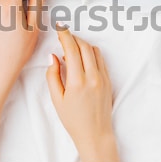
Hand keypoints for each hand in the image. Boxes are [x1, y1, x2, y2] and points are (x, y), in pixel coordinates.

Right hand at [46, 25, 119, 161]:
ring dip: (82, 44)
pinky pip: (100, 59)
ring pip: (94, 50)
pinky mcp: (108, 80)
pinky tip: (82, 58)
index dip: (65, 35)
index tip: (59, 27)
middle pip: (84, 46)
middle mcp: (92, 77)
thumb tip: (53, 57)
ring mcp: (102, 78)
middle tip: (63, 36)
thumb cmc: (74, 120)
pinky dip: (90, 53)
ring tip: (71, 48)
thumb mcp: (57, 99)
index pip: (72, 49)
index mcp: (77, 81)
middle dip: (73, 37)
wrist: (95, 134)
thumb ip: (53, 76)